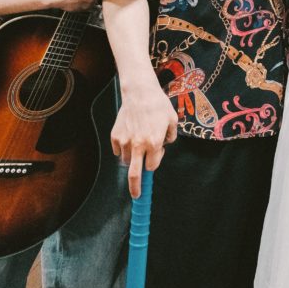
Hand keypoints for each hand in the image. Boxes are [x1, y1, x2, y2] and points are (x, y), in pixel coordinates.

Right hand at [111, 80, 178, 197]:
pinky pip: (118, 150)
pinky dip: (123, 149)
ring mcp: (125, 141)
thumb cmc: (158, 106)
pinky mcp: (115, 136)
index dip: (156, 162)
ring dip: (133, 159)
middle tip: (136, 195)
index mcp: (154, 143)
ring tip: (138, 143)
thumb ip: (171, 137)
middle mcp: (138, 145)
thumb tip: (164, 146)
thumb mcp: (173, 120)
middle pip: (134, 175)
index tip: (157, 156)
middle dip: (135, 188)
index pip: (153, 166)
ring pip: (126, 161)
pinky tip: (130, 136)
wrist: (140, 92)